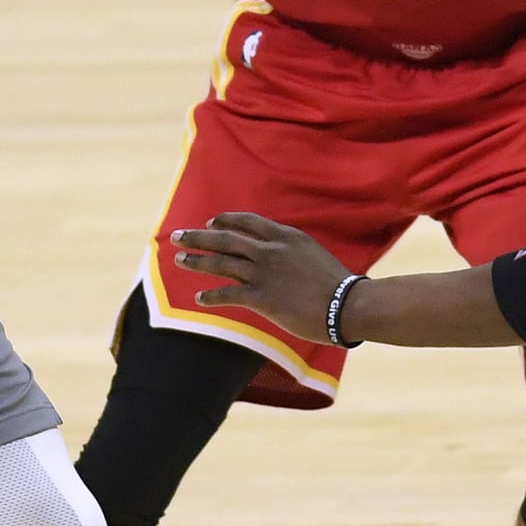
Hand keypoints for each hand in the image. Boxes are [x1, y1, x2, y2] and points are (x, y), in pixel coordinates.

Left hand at [172, 212, 354, 344]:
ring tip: (179, 261)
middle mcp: (270, 250)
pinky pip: (228, 294)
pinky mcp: (262, 298)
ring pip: (221, 263)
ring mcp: (264, 273)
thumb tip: (274, 254)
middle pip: (225, 238)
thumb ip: (289, 250)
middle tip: (177, 236)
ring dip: (197, 261)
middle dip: (199, 237)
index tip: (211, 221)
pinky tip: (198, 298)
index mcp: (284, 236)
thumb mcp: (311, 254)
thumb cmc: (336, 284)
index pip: (247, 221)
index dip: (225, 220)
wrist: (348, 304)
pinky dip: (211, 295)